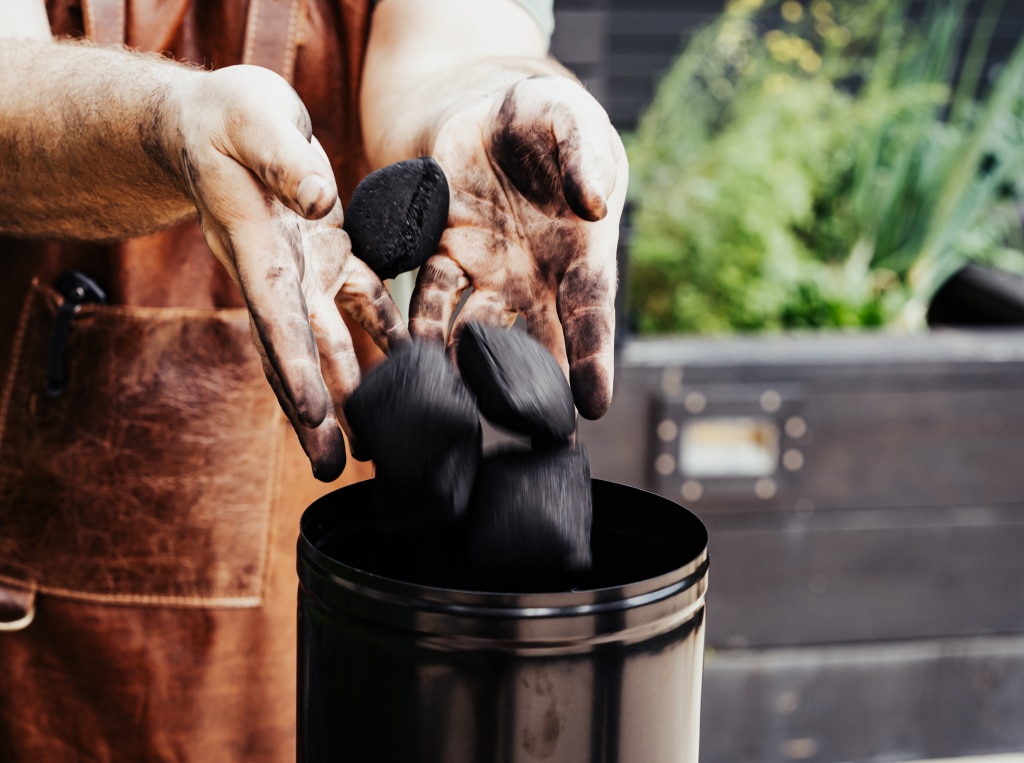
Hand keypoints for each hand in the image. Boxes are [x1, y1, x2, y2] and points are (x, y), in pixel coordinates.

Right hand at [172, 65, 407, 478]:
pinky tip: (415, 370)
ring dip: (353, 391)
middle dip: (316, 411)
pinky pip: (364, 306)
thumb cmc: (229, 116)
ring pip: (332, 344)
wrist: (222, 124)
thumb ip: (284, 159)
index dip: (294, 369)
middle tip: (333, 466)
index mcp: (257, 248)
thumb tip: (319, 196)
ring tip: (374, 444)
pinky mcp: (331, 260)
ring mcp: (307, 273)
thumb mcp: (253, 118)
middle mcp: (280, 274)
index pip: (276, 318)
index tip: (311, 417)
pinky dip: (387, 337)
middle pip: (299, 353)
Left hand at [408, 75, 626, 419]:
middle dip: (522, 390)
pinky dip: (412, 326)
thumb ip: (586, 157)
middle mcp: (532, 278)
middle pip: (530, 344)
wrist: (486, 110)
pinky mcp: (438, 255)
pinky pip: (424, 295)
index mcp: (578, 255)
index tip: (593, 407)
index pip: (589, 315)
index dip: (592, 359)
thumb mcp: (571, 122)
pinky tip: (398, 359)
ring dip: (456, 368)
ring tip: (441, 410)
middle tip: (515, 439)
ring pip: (469, 330)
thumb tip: (594, 202)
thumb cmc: (543, 120)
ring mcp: (483, 272)